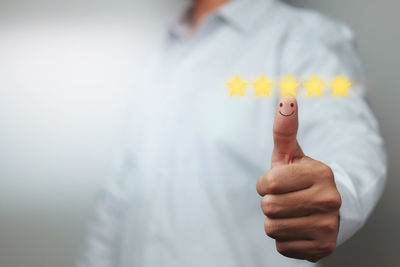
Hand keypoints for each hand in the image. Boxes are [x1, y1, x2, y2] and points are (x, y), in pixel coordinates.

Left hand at [256, 96, 341, 261]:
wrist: (327, 209)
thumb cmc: (301, 178)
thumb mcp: (291, 154)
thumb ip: (285, 129)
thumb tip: (286, 99)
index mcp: (321, 173)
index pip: (268, 184)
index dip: (266, 184)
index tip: (278, 183)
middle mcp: (330, 200)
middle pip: (269, 207)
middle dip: (270, 203)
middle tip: (286, 199)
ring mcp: (328, 227)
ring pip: (272, 228)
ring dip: (276, 221)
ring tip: (292, 213)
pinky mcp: (323, 249)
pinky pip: (281, 246)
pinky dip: (285, 239)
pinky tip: (298, 228)